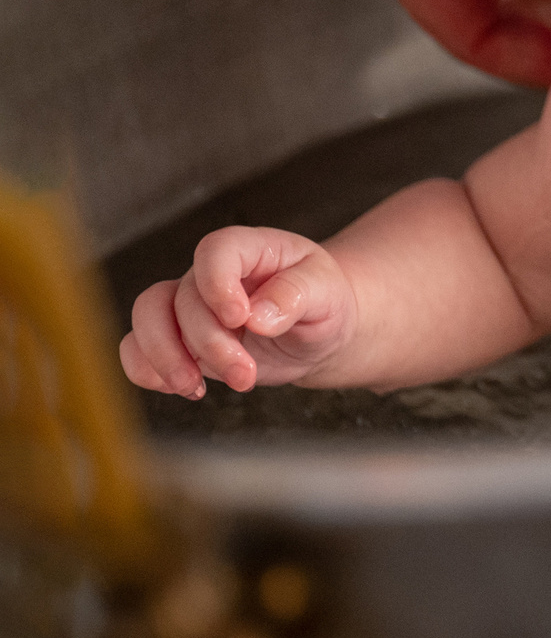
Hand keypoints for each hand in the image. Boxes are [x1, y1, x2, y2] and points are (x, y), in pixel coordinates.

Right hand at [120, 227, 355, 395]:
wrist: (318, 333)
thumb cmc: (324, 302)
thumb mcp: (327, 292)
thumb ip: (296, 295)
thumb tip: (258, 316)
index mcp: (251, 249)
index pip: (216, 250)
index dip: (217, 283)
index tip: (239, 318)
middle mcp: (212, 274)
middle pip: (184, 299)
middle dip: (210, 344)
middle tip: (245, 376)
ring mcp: (190, 306)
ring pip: (147, 317)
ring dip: (167, 358)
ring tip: (197, 388)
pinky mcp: (179, 339)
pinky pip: (137, 348)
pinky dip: (147, 370)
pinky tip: (184, 388)